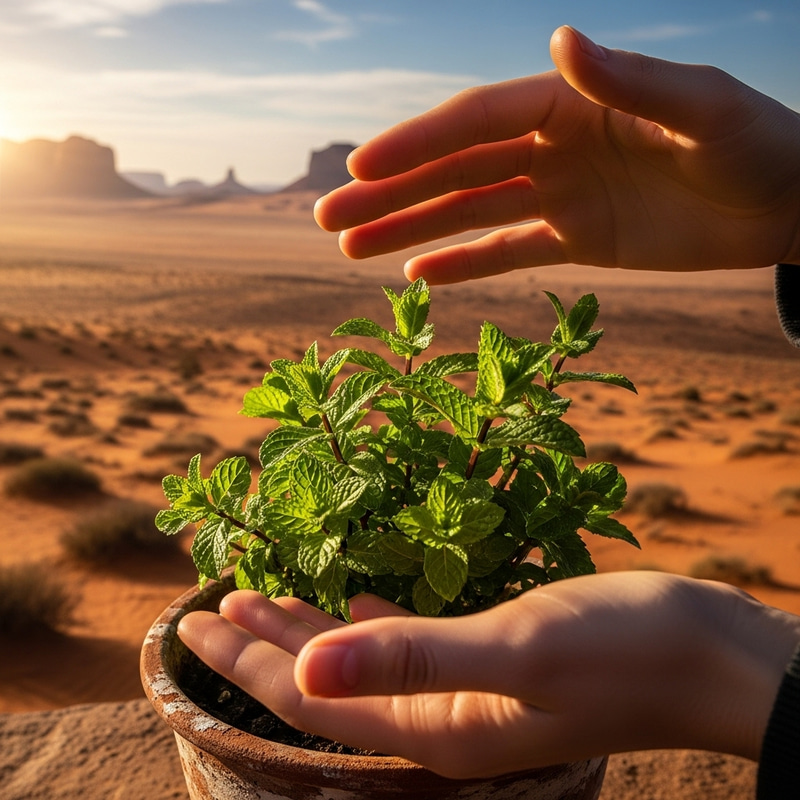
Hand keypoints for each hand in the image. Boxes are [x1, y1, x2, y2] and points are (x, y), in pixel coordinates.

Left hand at [177, 571, 799, 777]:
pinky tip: (351, 599)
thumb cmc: (622, 650)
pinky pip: (407, 644)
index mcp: (437, 730)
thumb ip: (411, 660)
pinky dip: (368, 620)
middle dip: (264, 649)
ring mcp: (468, 693)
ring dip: (309, 631)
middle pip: (327, 687)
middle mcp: (442, 721)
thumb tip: (308, 670)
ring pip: (361, 662)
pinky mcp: (493, 661)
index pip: (315, 701)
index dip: (250, 664)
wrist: (709, 654)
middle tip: (209, 608)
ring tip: (259, 599)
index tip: (197, 624)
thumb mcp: (515, 650)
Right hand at [314, 26, 799, 283]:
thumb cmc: (756, 146)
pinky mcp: (573, 239)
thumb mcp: (701, 110)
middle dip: (389, 192)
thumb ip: (631, 82)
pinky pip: (504, 251)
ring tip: (349, 249)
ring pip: (466, 212)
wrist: (785, 204)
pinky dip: (461, 263)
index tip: (359, 167)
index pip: (476, 123)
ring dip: (407, 230)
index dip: (416, 145)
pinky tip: (417, 278)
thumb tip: (561, 42)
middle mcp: (552, 145)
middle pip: (453, 169)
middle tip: (325, 216)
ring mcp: (558, 193)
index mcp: (571, 104)